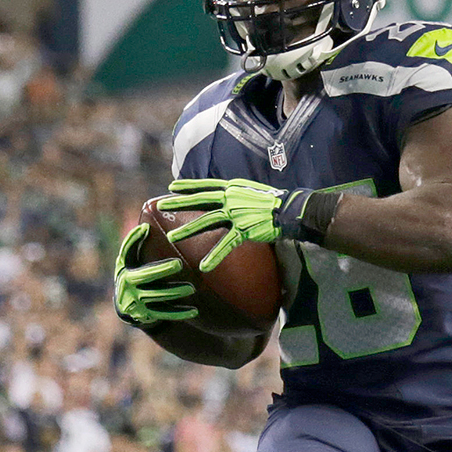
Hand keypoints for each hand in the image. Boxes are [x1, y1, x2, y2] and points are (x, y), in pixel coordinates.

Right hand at [113, 223, 197, 325]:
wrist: (126, 304)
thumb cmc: (133, 273)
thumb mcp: (129, 260)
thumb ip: (135, 245)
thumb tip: (148, 224)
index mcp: (125, 267)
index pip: (128, 251)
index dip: (134, 240)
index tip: (146, 229)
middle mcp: (127, 284)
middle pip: (145, 276)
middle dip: (161, 270)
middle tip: (178, 264)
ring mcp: (136, 301)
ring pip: (157, 296)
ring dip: (174, 292)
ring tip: (191, 288)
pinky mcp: (146, 314)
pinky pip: (164, 314)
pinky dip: (179, 313)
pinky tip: (194, 311)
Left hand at [159, 179, 286, 272]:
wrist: (290, 210)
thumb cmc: (273, 203)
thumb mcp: (251, 192)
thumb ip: (236, 195)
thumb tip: (226, 199)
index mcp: (232, 188)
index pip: (205, 185)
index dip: (188, 186)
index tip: (171, 187)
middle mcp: (231, 198)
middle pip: (199, 200)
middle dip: (178, 203)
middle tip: (160, 206)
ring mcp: (236, 214)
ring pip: (206, 221)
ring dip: (187, 230)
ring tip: (171, 236)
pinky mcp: (244, 230)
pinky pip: (226, 245)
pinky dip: (215, 256)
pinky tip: (204, 266)